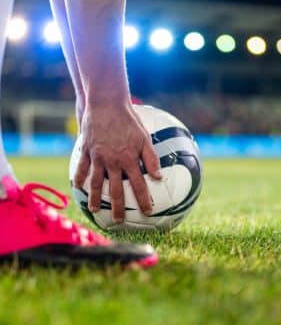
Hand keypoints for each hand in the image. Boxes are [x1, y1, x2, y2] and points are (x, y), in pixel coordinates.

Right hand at [73, 101, 161, 222]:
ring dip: (95, 199)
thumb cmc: (129, 119)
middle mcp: (113, 162)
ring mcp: (97, 157)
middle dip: (118, 208)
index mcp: (129, 160)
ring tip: (95, 210)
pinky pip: (81, 167)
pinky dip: (79, 178)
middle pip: (115, 191)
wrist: (107, 103)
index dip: (144, 200)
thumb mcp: (144, 137)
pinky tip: (77, 187)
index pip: (138, 186)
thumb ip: (151, 158)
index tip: (148, 212)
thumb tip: (159, 177)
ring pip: (95, 183)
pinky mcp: (86, 150)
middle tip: (119, 222)